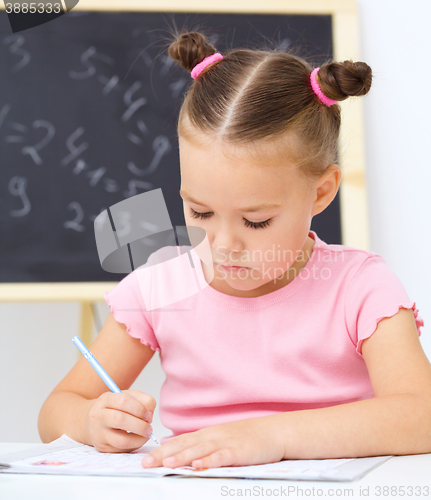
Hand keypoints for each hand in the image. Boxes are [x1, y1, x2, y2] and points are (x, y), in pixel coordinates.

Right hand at [86, 389, 155, 452]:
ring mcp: (98, 433)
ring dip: (139, 439)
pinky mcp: (101, 447)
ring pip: (121, 440)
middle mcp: (98, 416)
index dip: (140, 408)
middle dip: (140, 425)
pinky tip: (138, 439)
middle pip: (120, 420)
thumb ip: (143, 400)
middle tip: (149, 428)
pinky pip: (121, 450)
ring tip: (146, 435)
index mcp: (106, 399)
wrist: (92, 421)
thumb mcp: (127, 396)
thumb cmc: (114, 408)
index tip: (149, 415)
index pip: (123, 401)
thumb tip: (150, 414)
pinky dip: (134, 445)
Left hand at [142, 415, 284, 469]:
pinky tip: (198, 466)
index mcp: (208, 434)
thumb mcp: (223, 439)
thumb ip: (204, 446)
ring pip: (200, 450)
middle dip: (164, 455)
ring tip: (165, 464)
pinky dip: (209, 461)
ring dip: (182, 457)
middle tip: (146, 464)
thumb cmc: (248, 438)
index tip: (146, 460)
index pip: (180, 442)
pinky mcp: (239, 451)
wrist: (274, 432)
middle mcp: (213, 436)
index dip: (162, 450)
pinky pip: (221, 457)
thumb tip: (183, 454)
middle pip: (185, 445)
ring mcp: (226, 442)